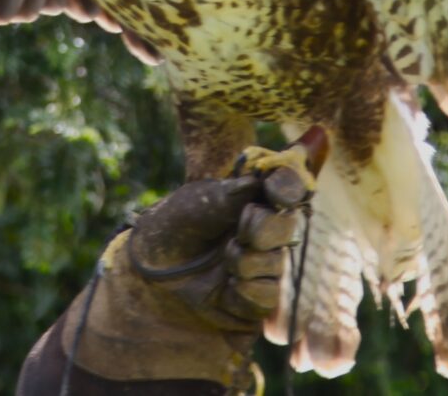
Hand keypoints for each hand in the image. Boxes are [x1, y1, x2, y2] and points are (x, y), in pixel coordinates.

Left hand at [124, 160, 311, 329]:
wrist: (150, 275)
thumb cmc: (174, 227)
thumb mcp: (202, 201)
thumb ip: (242, 188)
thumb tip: (298, 149)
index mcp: (256, 198)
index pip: (289, 186)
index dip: (287, 188)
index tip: (275, 193)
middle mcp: (266, 229)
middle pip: (286, 227)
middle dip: (258, 230)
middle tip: (233, 234)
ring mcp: (265, 263)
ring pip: (277, 263)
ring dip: (243, 263)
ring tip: (220, 262)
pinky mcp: (260, 298)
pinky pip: (269, 295)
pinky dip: (243, 292)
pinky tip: (225, 287)